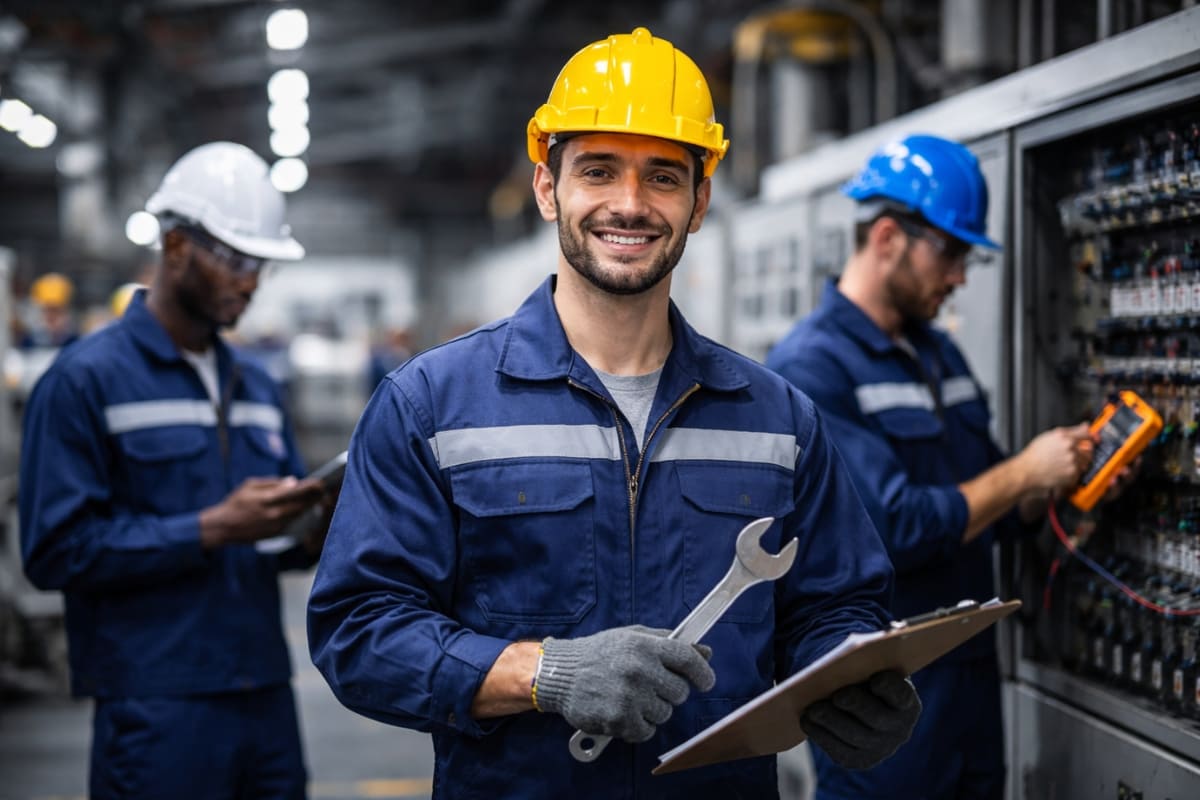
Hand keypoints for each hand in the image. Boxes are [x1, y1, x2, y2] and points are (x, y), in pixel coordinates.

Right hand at [199, 476, 325, 547]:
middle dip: (314, 497)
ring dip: (310, 505)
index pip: (294, 492)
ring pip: (299, 514)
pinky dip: (300, 514)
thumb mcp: (249, 486)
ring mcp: (275, 525)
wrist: (224, 527)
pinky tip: (306, 507)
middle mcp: (273, 514)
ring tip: (318, 496)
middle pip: (301, 505)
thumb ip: (272, 483)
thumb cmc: (236, 503)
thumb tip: (292, 481)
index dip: (310, 487)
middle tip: (323, 489)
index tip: (321, 482)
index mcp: (266, 499)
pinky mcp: (275, 534)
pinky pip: (292, 522)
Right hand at [535, 625, 714, 742]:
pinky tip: (623, 712)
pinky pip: (646, 731)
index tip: (705, 681)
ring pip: (665, 713)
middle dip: (669, 691)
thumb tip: (705, 652)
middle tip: (650, 686)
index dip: (703, 673)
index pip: (689, 660)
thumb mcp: (632, 637)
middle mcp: (640, 670)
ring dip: (652, 710)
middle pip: (680, 692)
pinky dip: (638, 726)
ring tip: (631, 697)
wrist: (561, 673)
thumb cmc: (599, 653)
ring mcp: (629, 696)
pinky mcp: (619, 719)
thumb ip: (668, 642)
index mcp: (645, 646)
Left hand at [800, 670, 920, 768]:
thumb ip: (861, 663)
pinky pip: (840, 750)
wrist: (854, 703)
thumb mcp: (865, 667)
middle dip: (857, 706)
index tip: (876, 679)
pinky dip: (822, 735)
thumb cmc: (859, 677)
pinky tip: (807, 721)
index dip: (890, 688)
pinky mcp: (859, 760)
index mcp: (906, 702)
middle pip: (878, 718)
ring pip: (855, 737)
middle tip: (838, 696)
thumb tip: (842, 662)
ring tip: (813, 709)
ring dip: (833, 722)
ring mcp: (880, 748)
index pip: (901, 695)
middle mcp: (899, 729)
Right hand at [1018, 423, 1092, 493]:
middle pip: (1089, 450)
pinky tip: (1061, 470)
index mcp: (1065, 438)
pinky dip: (1073, 473)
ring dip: (1079, 463)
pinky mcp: (1072, 475)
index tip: (1090, 440)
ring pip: (1085, 463)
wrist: (1027, 471)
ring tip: (1064, 464)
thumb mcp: (1049, 436)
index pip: (1087, 435)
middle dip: (1083, 452)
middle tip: (1071, 455)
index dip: (1090, 437)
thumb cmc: (1035, 455)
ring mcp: (1072, 463)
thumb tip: (1086, 426)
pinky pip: (1080, 473)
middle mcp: (1071, 449)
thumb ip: (1070, 430)